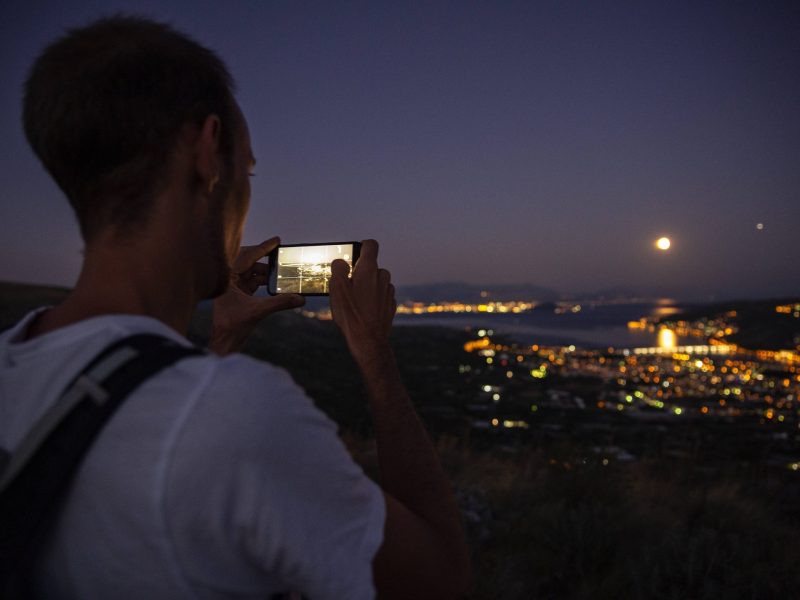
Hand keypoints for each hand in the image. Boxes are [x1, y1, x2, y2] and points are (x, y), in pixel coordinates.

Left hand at [211, 237, 303, 354]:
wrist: (224, 341)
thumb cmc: (232, 326)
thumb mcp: (258, 311)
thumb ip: (280, 303)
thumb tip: (300, 298)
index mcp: (227, 277)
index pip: (247, 256)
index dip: (263, 248)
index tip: (277, 240)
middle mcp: (228, 278)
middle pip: (250, 262)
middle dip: (266, 259)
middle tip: (281, 255)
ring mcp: (234, 286)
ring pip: (253, 272)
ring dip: (268, 273)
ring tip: (283, 274)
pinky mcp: (239, 294)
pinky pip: (254, 282)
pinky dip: (266, 282)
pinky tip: (277, 283)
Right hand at [329, 239, 396, 368]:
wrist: (368, 339)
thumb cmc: (351, 313)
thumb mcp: (336, 288)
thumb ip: (338, 268)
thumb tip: (342, 262)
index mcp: (369, 268)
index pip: (370, 245)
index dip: (361, 246)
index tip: (353, 255)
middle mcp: (383, 276)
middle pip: (371, 266)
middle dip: (361, 273)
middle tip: (347, 287)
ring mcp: (389, 291)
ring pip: (377, 282)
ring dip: (367, 287)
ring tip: (355, 302)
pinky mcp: (391, 304)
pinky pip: (381, 295)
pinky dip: (373, 299)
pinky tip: (364, 311)